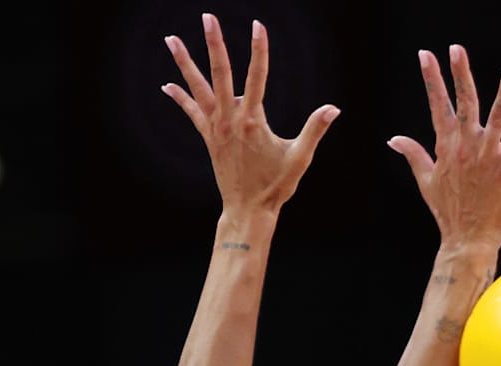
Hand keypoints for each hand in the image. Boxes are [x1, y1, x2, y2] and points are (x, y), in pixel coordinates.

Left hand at [161, 15, 338, 221]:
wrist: (248, 210)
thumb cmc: (276, 186)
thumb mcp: (300, 158)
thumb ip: (315, 129)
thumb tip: (333, 109)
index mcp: (253, 121)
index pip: (257, 76)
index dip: (258, 49)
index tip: (258, 26)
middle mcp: (230, 119)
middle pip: (220, 73)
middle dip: (213, 43)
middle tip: (208, 17)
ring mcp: (216, 127)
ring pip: (198, 87)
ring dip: (184, 62)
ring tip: (171, 39)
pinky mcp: (209, 137)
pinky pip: (192, 111)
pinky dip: (180, 97)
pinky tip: (167, 85)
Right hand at [390, 46, 500, 253]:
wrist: (466, 242)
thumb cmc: (448, 212)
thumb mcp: (425, 180)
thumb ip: (412, 154)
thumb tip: (393, 138)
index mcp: (447, 147)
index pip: (438, 106)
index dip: (432, 79)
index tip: (426, 55)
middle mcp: (466, 147)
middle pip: (464, 103)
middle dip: (460, 74)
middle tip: (456, 48)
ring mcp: (487, 158)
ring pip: (497, 118)